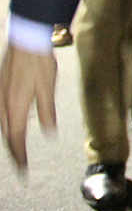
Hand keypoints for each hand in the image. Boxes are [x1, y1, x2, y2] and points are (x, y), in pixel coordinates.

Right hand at [0, 43, 57, 168]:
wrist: (26, 41)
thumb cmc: (39, 64)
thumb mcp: (48, 88)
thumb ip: (47, 111)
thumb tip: (48, 132)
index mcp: (15, 107)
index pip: (15, 138)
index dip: (19, 155)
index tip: (23, 169)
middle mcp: (3, 105)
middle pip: (6, 135)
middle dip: (13, 151)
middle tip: (20, 164)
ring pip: (1, 125)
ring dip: (9, 139)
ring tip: (16, 150)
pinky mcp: (0, 90)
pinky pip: (0, 115)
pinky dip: (6, 126)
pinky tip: (11, 126)